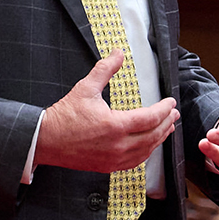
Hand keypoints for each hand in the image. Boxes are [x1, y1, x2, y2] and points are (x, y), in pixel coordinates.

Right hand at [36, 52, 178, 172]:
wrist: (44, 140)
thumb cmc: (63, 116)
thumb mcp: (85, 88)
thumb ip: (105, 69)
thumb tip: (118, 53)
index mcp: (115, 125)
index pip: (151, 118)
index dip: (164, 109)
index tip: (171, 102)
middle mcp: (118, 145)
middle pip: (153, 135)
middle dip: (167, 123)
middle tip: (174, 114)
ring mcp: (114, 158)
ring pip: (147, 150)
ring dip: (160, 138)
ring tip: (167, 128)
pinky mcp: (108, 167)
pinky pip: (135, 161)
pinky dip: (147, 152)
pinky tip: (150, 145)